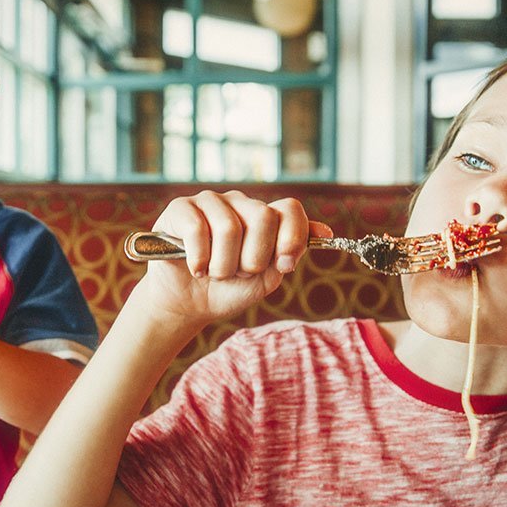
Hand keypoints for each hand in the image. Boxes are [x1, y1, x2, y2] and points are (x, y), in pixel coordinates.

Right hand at [134, 190, 330, 324]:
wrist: (188, 305)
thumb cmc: (229, 289)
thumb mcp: (266, 277)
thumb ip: (290, 253)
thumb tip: (326, 232)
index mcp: (264, 217)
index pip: (290, 209)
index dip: (292, 237)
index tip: (283, 265)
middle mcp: (239, 203)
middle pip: (263, 217)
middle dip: (252, 259)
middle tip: (239, 273)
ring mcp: (210, 202)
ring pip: (229, 227)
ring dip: (223, 265)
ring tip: (215, 273)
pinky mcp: (181, 208)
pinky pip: (197, 229)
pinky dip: (199, 259)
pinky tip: (196, 268)